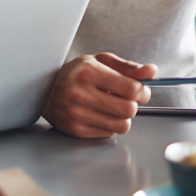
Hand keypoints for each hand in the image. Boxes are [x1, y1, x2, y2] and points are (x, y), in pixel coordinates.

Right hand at [42, 53, 156, 138]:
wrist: (43, 91)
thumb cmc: (75, 74)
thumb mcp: (99, 62)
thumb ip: (128, 67)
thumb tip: (151, 71)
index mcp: (88, 72)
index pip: (132, 89)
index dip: (142, 91)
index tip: (139, 90)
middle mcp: (81, 93)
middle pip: (129, 109)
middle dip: (132, 105)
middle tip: (124, 99)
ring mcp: (77, 113)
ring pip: (122, 125)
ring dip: (122, 117)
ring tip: (112, 107)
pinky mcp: (76, 129)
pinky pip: (109, 133)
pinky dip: (109, 125)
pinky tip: (99, 114)